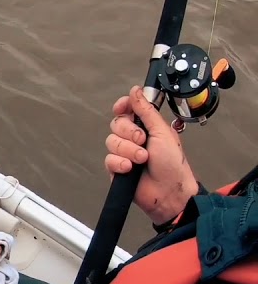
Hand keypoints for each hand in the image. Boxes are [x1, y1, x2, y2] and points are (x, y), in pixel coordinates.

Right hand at [106, 85, 197, 223]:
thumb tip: (135, 91)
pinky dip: (120, 163)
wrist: (169, 192)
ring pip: (111, 142)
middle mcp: (134, 138)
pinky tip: (131, 169)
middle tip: (143, 141)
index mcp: (147, 127)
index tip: (122, 107)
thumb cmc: (173, 165)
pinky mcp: (116, 168)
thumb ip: (146, 111)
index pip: (127, 109)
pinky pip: (108, 159)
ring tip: (142, 159)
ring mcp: (124, 153)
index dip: (123, 106)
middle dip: (129, 133)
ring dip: (128, 150)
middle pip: (116, 124)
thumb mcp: (162, 132)